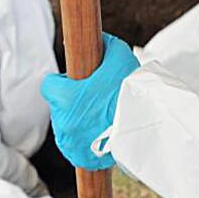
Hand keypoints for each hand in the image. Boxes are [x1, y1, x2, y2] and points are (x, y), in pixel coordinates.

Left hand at [40, 33, 139, 170]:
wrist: (150, 126)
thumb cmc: (134, 90)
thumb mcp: (120, 57)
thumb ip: (104, 45)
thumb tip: (97, 40)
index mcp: (65, 98)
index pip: (48, 85)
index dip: (62, 82)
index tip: (76, 82)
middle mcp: (63, 123)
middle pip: (58, 106)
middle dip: (72, 102)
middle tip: (96, 100)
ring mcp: (69, 143)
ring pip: (65, 126)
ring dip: (77, 121)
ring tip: (101, 117)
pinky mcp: (78, 157)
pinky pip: (74, 145)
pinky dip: (83, 139)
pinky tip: (100, 133)